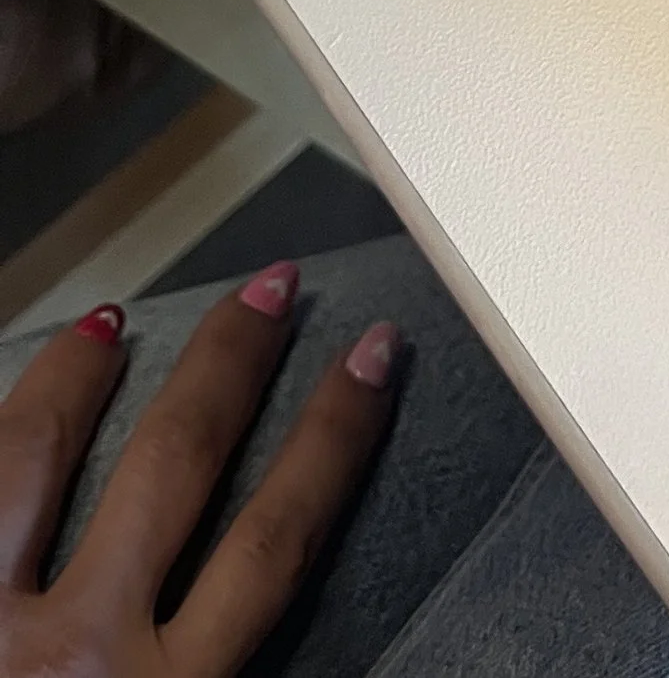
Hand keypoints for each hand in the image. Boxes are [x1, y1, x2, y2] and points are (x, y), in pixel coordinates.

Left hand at [0, 268, 396, 676]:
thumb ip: (212, 671)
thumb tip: (247, 601)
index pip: (274, 540)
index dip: (331, 435)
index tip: (371, 360)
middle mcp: (77, 652)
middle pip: (176, 463)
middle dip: (231, 359)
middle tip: (270, 289)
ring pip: (33, 459)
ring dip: (77, 377)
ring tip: (109, 324)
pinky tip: (6, 403)